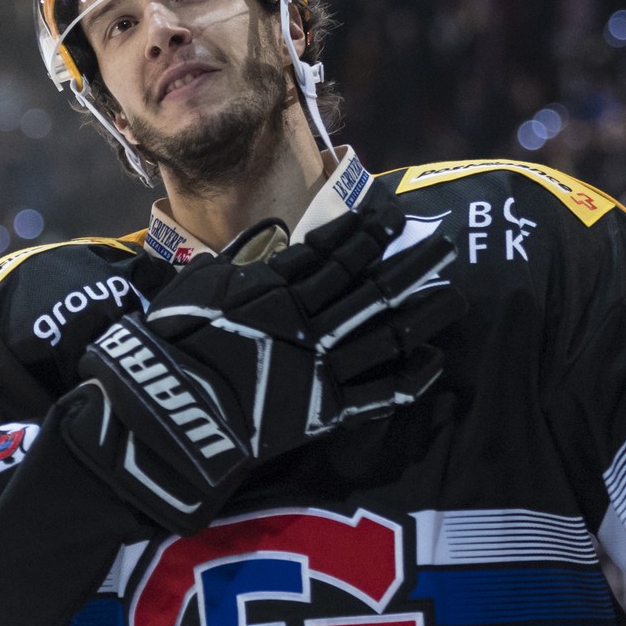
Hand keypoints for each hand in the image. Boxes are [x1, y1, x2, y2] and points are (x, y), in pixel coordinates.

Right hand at [61, 205, 463, 531]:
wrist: (170, 407)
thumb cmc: (172, 342)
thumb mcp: (199, 286)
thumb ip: (237, 263)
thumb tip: (262, 242)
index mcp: (279, 289)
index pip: (336, 253)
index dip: (368, 233)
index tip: (395, 215)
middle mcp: (310, 322)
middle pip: (373, 287)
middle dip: (411, 265)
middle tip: (445, 246)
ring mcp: (322, 365)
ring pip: (386, 333)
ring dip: (422, 314)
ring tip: (455, 296)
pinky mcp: (324, 410)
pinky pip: (378, 394)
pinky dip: (409, 380)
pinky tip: (435, 363)